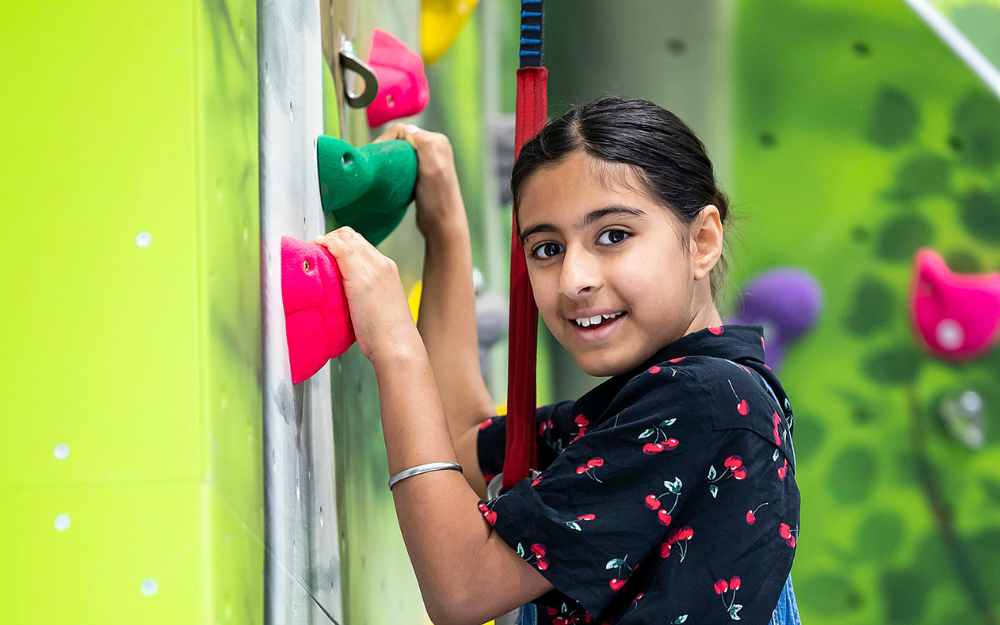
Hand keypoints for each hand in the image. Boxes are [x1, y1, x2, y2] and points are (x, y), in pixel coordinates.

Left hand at [312, 227, 421, 365]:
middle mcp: (382, 264)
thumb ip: (364, 295)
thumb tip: (344, 297)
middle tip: (314, 250)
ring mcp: (373, 268)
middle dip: (330, 237)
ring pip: (347, 237)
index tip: (325, 251)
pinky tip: (316, 249)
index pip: (360, 244)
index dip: (340, 242)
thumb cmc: (387, 336)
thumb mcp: (377, 307)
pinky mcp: (361, 278)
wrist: (398, 347)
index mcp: (388, 269)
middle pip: (353, 236)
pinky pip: (341, 248)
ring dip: (326, 239)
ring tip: (312, 250)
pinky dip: (326, 243)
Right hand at [374, 123, 465, 240]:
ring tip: (381, 170)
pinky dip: (393, 168)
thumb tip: (409, 129)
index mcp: (437, 141)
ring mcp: (427, 160)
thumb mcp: (432, 169)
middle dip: (387, 148)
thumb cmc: (438, 199)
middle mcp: (434, 147)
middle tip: (376, 163)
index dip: (387, 139)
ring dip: (389, 159)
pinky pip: (402, 163)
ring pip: (400, 151)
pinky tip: (390, 178)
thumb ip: (424, 145)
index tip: (376, 154)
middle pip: (401, 139)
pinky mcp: (421, 173)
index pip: (404, 130)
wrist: (442, 224)